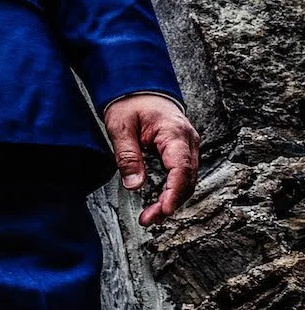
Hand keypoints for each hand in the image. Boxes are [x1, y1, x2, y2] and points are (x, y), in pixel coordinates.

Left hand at [101, 93, 199, 225]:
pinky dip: (172, 191)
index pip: (181, 168)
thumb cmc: (130, 104)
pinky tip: (159, 204)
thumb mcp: (120, 127)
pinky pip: (182, 175)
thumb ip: (127, 156)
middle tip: (149, 220)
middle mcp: (187, 141)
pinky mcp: (182, 152)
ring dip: (171, 200)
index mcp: (174, 132)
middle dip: (170, 202)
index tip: (165, 210)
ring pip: (187, 180)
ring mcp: (187, 146)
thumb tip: (135, 185)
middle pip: (187, 178)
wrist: (140, 89)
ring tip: (150, 217)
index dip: (174, 192)